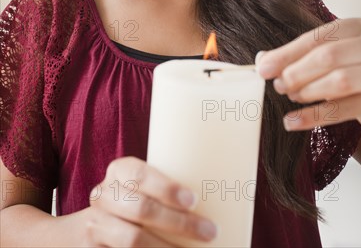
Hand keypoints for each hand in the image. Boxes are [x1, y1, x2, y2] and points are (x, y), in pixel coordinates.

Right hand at [85, 156, 216, 246]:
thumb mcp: (140, 189)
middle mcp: (103, 196)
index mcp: (119, 172)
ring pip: (133, 241)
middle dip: (179, 223)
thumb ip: (167, 191)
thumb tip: (225, 194)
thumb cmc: (131, 204)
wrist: (83, 234)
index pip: (140, 173)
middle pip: (141, 209)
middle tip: (210, 232)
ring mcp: (95, 227)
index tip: (194, 200)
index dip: (166, 187)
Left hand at [256, 18, 360, 130]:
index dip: (287, 53)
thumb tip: (263, 59)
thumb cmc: (357, 70)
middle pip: (328, 56)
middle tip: (279, 85)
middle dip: (296, 72)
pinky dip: (314, 116)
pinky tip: (292, 121)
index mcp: (359, 29)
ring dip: (306, 90)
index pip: (319, 38)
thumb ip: (304, 54)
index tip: (263, 67)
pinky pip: (344, 110)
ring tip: (291, 96)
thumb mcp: (337, 53)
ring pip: (339, 81)